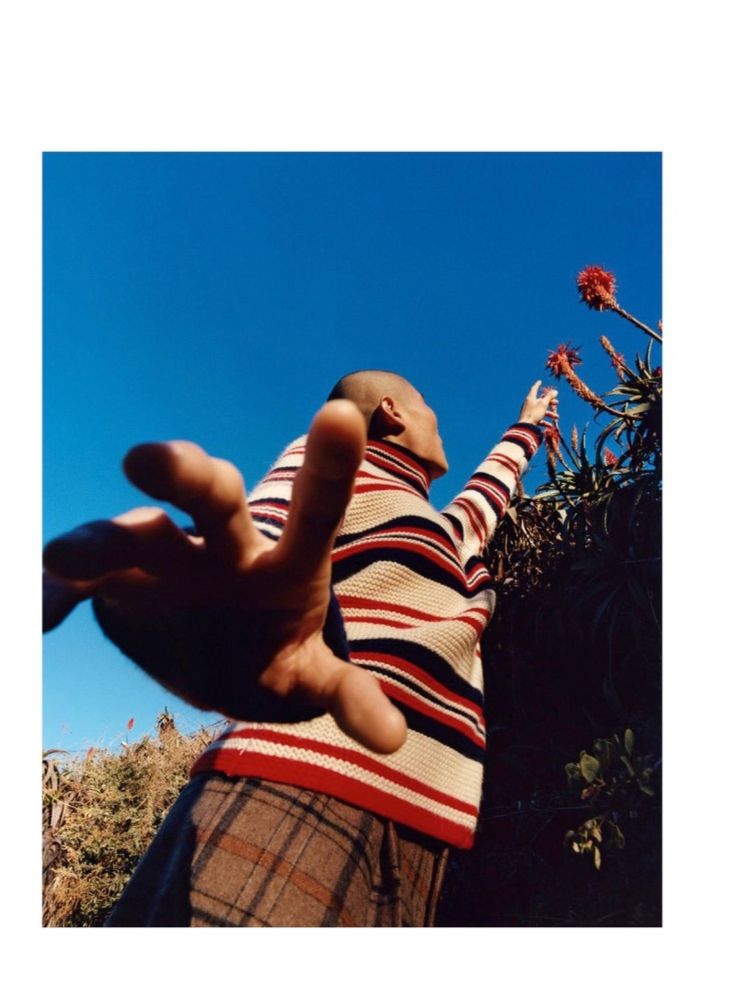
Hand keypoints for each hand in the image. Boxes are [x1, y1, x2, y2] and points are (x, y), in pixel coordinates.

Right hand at [43, 400, 406, 754]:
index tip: (341, 414)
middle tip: (148, 461)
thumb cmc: (276, 658)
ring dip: (101, 542)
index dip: (331, 467)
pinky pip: (80, 581)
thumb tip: (394, 738)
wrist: (218, 662)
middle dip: (185, 475)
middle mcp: (226, 546)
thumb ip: (349, 696)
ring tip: (63, 559)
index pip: (317, 510)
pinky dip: (56, 593)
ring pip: (136, 535)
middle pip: (214, 498)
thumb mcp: (313, 679)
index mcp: (287, 564)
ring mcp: (168, 559)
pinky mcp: (117, 582)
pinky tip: (42, 612)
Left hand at [518, 380, 558, 428]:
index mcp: (531, 398)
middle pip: (540, 401)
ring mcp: (529, 412)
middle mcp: (529, 404)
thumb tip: (555, 391)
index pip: (534, 389)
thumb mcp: (543, 404)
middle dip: (550, 402)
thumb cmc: (534, 413)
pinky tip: (550, 426)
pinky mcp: (530, 420)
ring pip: (541, 411)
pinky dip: (545, 422)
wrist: (525, 427)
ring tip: (557, 417)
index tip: (540, 381)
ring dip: (550, 414)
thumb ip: (549, 397)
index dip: (537, 385)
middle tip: (557, 403)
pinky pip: (539, 419)